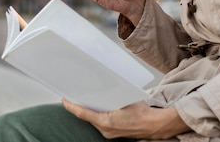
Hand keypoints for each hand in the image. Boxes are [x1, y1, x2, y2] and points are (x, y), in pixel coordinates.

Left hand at [62, 99, 190, 139]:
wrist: (155, 125)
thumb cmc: (143, 113)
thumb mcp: (126, 99)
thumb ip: (113, 95)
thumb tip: (105, 85)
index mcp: (106, 122)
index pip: (83, 113)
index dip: (72, 107)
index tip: (64, 100)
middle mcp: (106, 130)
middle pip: (87, 117)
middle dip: (79, 107)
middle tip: (72, 97)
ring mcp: (109, 133)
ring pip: (93, 120)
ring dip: (88, 111)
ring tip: (83, 101)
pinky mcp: (114, 133)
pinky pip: (100, 123)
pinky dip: (96, 115)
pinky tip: (97, 108)